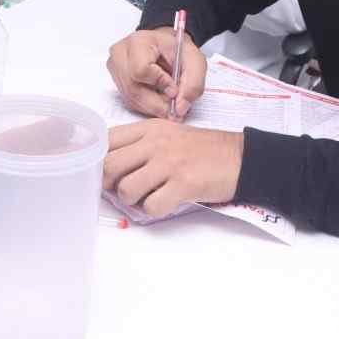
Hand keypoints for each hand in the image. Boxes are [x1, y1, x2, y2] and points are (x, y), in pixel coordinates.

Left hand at [102, 120, 241, 217]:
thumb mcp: (168, 134)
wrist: (240, 157)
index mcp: (149, 128)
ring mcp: (169, 163)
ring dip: (132, 200)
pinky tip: (164, 203)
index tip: (105, 171)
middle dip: (108, 183)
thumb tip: (110, 167)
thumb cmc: (203, 149)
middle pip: (108, 165)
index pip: (106, 140)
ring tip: (146, 197)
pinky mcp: (183, 184)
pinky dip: (153, 210)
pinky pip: (151, 206)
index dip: (98, 158)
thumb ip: (140, 145)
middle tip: (121, 189)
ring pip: (126, 189)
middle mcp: (155, 142)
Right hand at [107, 27, 204, 119]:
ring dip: (152, 106)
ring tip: (167, 102)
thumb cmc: (177, 50)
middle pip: (133, 88)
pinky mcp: (116, 79)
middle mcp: (121, 53)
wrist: (165, 47)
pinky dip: (145, 105)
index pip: (141, 70)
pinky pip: (128, 100)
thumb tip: (180, 108)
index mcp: (139, 42)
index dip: (159, 84)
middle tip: (173, 108)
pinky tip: (157, 99)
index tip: (174, 89)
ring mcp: (115, 67)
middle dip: (157, 103)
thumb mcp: (195, 62)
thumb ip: (193, 84)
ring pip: (130, 98)